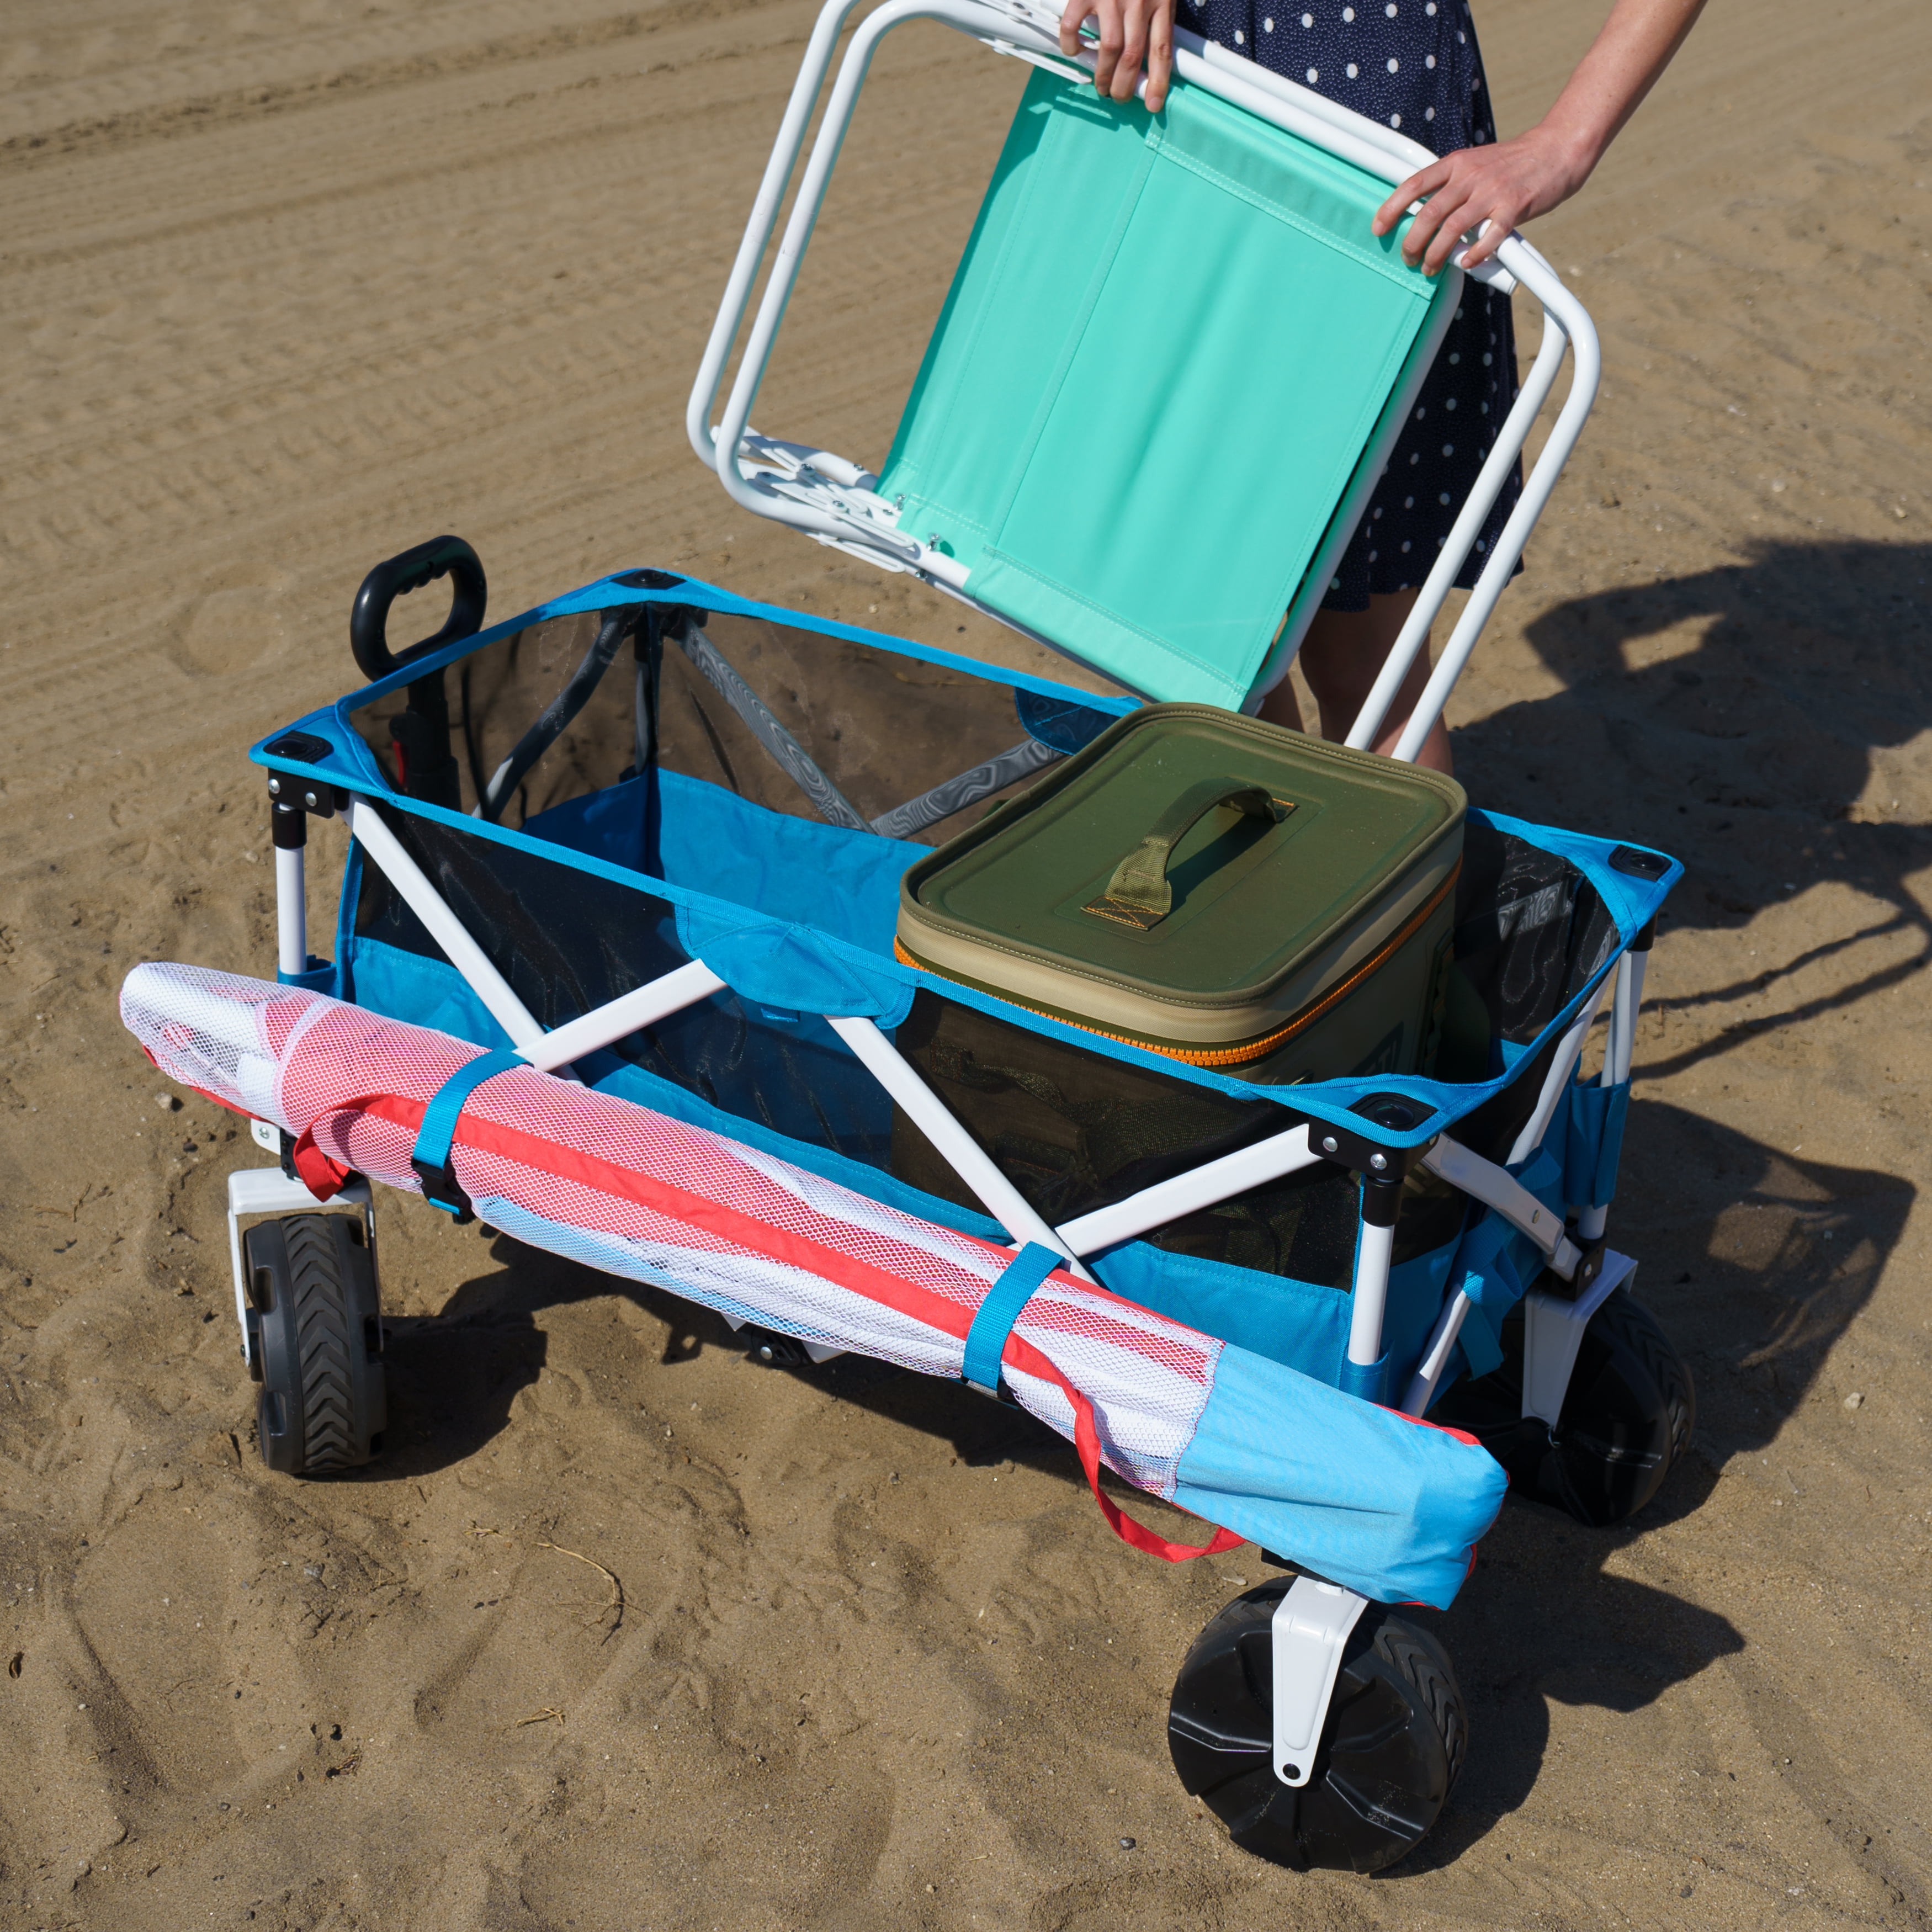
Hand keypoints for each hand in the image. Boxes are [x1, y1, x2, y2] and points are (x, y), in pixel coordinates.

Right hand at [1059, 0, 1175, 111]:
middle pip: (1133, 56)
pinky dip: (1071, 44)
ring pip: (1109, 50)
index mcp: (1161, 0)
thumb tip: (1152, 55)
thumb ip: (1158, 15)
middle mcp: (1138, 1)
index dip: (1157, 82)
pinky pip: (1074, 26)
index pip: (1162, 50)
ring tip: (1100, 84)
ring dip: (1102, 75)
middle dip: (1124, 86)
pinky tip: (1074, 50)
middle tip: (1118, 96)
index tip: (1153, 104)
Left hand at [1372, 124, 1595, 275]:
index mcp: (1457, 163)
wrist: (1556, 149)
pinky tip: (1467, 263)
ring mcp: (1492, 191)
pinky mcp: (1514, 206)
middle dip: (1413, 241)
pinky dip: (1475, 254)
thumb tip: (1429, 218)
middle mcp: (1471, 175)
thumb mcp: (1476, 165)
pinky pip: (1489, 236)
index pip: (1415, 184)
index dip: (1392, 208)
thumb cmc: (1513, 163)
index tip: (1378, 228)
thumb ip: (1453, 188)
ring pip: (1453, 228)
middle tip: (1409, 259)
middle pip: (1429, 213)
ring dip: (1437, 254)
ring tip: (1431, 268)